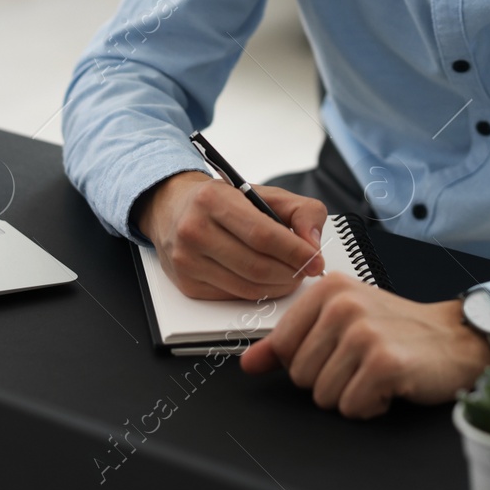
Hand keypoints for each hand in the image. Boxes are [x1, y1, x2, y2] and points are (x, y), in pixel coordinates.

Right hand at [134, 171, 327, 299]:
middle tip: (306, 270)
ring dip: (278, 286)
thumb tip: (313, 243)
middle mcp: (194, 230)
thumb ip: (301, 211)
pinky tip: (266, 280)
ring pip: (248, 287)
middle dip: (291, 273)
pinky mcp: (187, 284)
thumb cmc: (222, 202)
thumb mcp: (263, 193)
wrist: (173, 208)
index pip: (263, 235)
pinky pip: (234, 296)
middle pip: (257, 266)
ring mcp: (187, 261)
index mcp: (213, 200)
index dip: (295, 252)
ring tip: (290, 275)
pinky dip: (258, 292)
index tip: (316, 260)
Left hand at [240, 275, 489, 418]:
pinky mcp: (383, 363)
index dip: (307, 361)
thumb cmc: (397, 330)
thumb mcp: (339, 323)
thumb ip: (289, 342)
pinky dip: (371, 406)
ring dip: (352, 395)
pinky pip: (351, 407)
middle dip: (330, 381)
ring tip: (376, 372)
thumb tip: (248, 363)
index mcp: (327, 290)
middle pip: (300, 376)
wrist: (456, 338)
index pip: (281, 347)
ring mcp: (363, 333)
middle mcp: (342, 305)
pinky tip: (390, 385)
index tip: (335, 352)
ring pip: (323, 396)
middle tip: (362, 363)